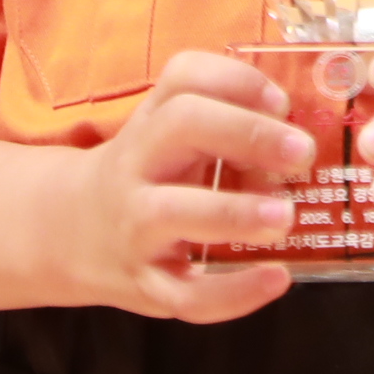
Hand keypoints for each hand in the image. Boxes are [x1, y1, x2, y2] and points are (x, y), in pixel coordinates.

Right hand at [43, 51, 309, 322]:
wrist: (71, 233)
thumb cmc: (145, 176)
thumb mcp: (167, 136)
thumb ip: (225, 126)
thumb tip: (296, 137)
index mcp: (151, 122)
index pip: (184, 78)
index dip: (237, 82)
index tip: (283, 102)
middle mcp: (138, 165)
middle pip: (181, 125)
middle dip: (247, 132)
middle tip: (302, 151)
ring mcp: (137, 227)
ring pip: (174, 211)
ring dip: (234, 211)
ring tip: (284, 215)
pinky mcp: (146, 284)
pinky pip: (187, 295)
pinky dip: (234, 292)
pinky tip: (278, 278)